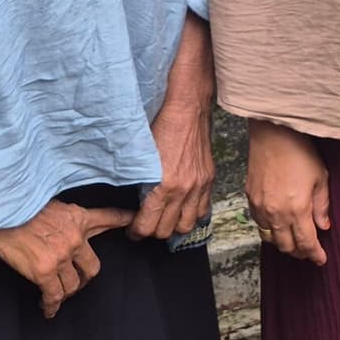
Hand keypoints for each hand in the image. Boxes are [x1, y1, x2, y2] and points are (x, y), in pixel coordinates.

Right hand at [0, 200, 134, 317]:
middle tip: (78, 282)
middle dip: (85, 278)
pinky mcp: (44, 271)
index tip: (133, 222)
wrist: (4, 207)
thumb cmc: (21, 203)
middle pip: (92, 267)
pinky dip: (51, 305)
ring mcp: (61, 256)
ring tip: (58, 295)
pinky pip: (54, 295)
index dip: (124, 220)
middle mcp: (76, 238)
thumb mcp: (52, 201)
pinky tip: (48, 309)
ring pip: (74, 284)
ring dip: (67, 292)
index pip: (108, 219)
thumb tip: (63, 227)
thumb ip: (65, 217)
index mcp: (79, 217)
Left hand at [131, 15, 216, 241]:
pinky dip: (192, 215)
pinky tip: (182, 208)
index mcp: (164, 185)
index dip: (136, 232)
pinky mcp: (208, 179)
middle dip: (152, 231)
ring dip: (173, 227)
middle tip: (144, 224)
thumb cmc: (160, 126)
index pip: (148, 226)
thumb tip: (130, 200)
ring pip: (187, 226)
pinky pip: (203, 210)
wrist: (187, 107)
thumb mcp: (140, 155)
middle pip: (167, 231)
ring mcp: (199, 186)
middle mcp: (184, 190)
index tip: (132, 229)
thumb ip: (137, 181)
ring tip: (163, 219)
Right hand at [246, 122, 331, 265]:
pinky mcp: (250, 199)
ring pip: (270, 239)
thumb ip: (322, 206)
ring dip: (283, 244)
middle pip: (286, 246)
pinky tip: (278, 226)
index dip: (315, 255)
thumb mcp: (321, 178)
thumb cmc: (300, 152)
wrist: (273, 134)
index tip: (321, 259)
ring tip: (294, 242)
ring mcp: (261, 207)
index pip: (306, 243)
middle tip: (309, 251)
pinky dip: (269, 231)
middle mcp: (276, 213)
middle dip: (299, 253)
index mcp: (297, 210)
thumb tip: (324, 226)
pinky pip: (259, 225)